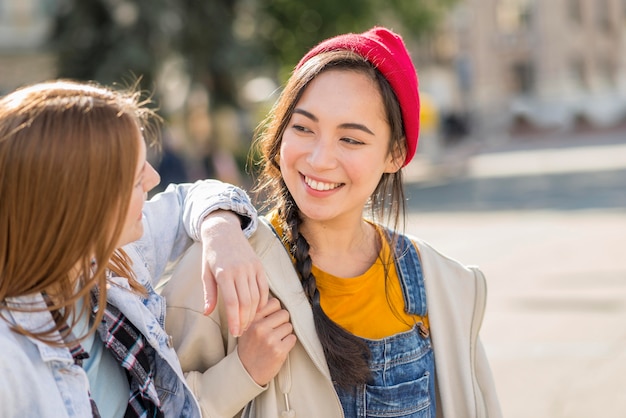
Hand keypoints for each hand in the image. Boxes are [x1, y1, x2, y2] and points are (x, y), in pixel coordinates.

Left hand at [200, 210, 268, 336]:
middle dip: (245, 320)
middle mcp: (240, 271)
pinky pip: (264, 287)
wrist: (223, 231)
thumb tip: (207, 313)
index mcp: (224, 274)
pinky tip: (257, 310)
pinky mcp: (259, 266)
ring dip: (253, 313)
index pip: (232, 303)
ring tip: (248, 323)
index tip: (235, 332)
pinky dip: (263, 301)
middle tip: (241, 332)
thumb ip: (209, 294)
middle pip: (246, 302)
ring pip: (257, 297)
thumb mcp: (205, 273)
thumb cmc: (212, 254)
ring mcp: (251, 268)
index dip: (234, 320)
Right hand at [237, 297, 296, 385]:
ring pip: (289, 326)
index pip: (274, 303)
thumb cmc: (250, 347)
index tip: (271, 319)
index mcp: (252, 319)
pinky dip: (288, 343)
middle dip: (282, 322)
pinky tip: (279, 348)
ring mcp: (269, 339)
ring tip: (275, 341)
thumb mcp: (247, 327)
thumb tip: (277, 302)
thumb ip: (259, 314)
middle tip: (274, 331)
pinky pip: (292, 338)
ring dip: (285, 333)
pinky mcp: (279, 350)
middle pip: (284, 313)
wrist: (246, 371)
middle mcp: (260, 328)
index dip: (276, 311)